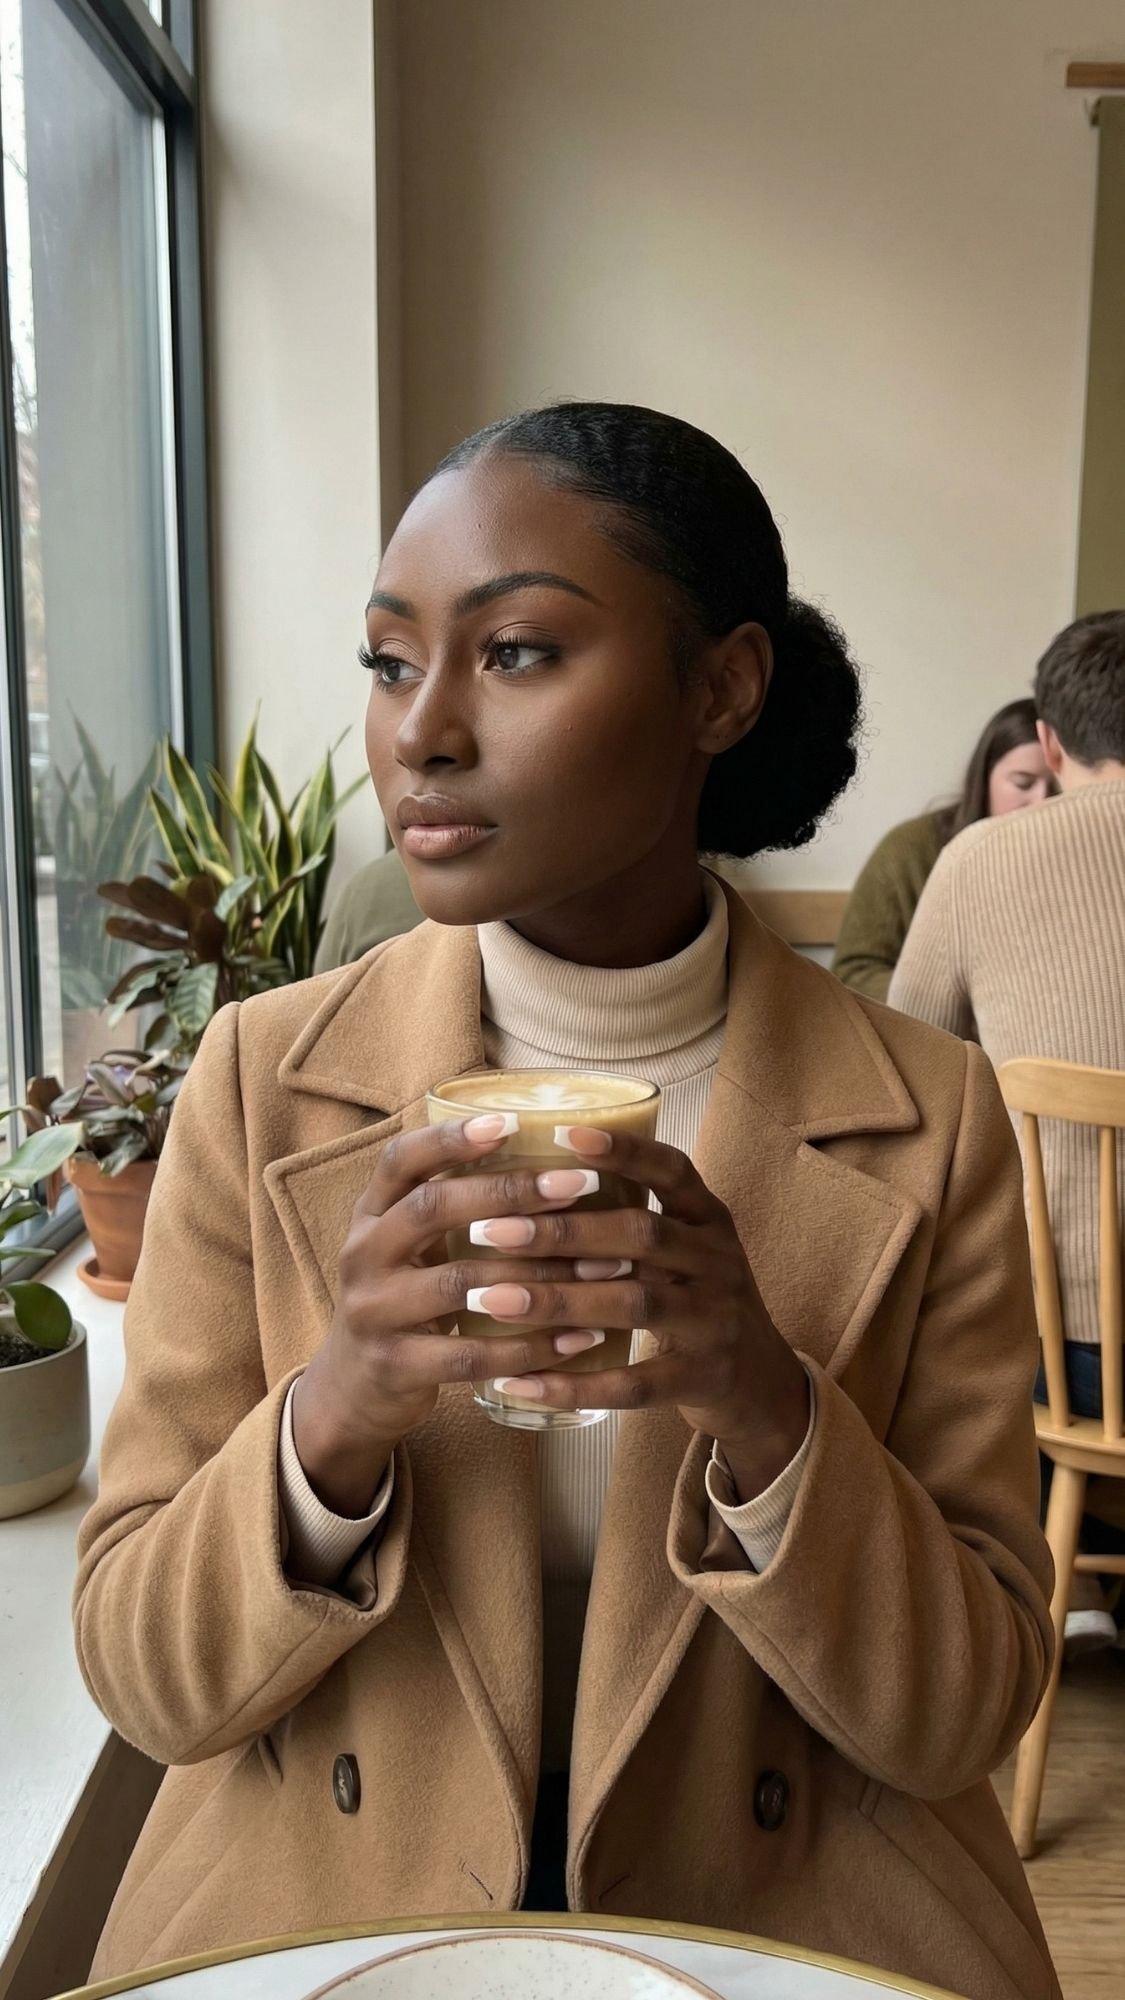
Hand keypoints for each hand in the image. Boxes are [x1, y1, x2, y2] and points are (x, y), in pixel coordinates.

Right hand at [292, 1114, 615, 1515]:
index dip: (452, 1138)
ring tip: (602, 1267)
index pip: (402, 1160)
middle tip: (578, 1186)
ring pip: (460, 1284)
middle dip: (509, 1193)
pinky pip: (470, 1355)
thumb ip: (453, 1205)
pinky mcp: (394, 1366)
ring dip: (539, 1275)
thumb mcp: (410, 1244)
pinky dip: (530, 1347)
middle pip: (432, 1209)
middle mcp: (364, 1254)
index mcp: (371, 1213)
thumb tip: (553, 1160)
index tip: (511, 1122)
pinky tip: (580, 1339)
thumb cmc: (406, 1299)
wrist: (352, 1388)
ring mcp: (373, 1311)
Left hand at [469, 1124, 810, 1500]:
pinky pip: (634, 1384)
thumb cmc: (699, 1302)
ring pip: (634, 1303)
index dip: (625, 1152)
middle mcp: (719, 1263)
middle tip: (492, 1229)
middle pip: (641, 1235)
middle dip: (563, 1230)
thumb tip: (529, 1189)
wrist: (764, 1385)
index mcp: (711, 1221)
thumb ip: (633, 1223)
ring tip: (491, 1297)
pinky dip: (575, 1383)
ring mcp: (715, 1322)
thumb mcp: (687, 1252)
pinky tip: (520, 1381)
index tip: (565, 1135)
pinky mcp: (704, 1379)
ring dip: (558, 1300)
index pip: (673, 1172)